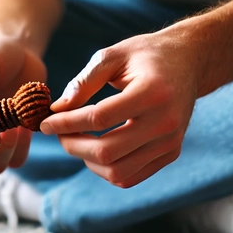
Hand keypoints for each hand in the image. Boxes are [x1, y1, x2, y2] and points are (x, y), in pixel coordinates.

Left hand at [40, 29, 199, 186]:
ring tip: (74, 139)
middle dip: (72, 145)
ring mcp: (171, 142)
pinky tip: (93, 149)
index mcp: (153, 92)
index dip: (66, 123)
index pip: (99, 118)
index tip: (44, 122)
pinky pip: (130, 177)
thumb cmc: (144, 55)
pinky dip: (105, 169)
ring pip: (117, 172)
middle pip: (107, 151)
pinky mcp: (170, 153)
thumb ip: (84, 81)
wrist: (188, 62)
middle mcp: (166, 122)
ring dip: (86, 160)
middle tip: (56, 131)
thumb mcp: (112, 56)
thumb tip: (58, 109)